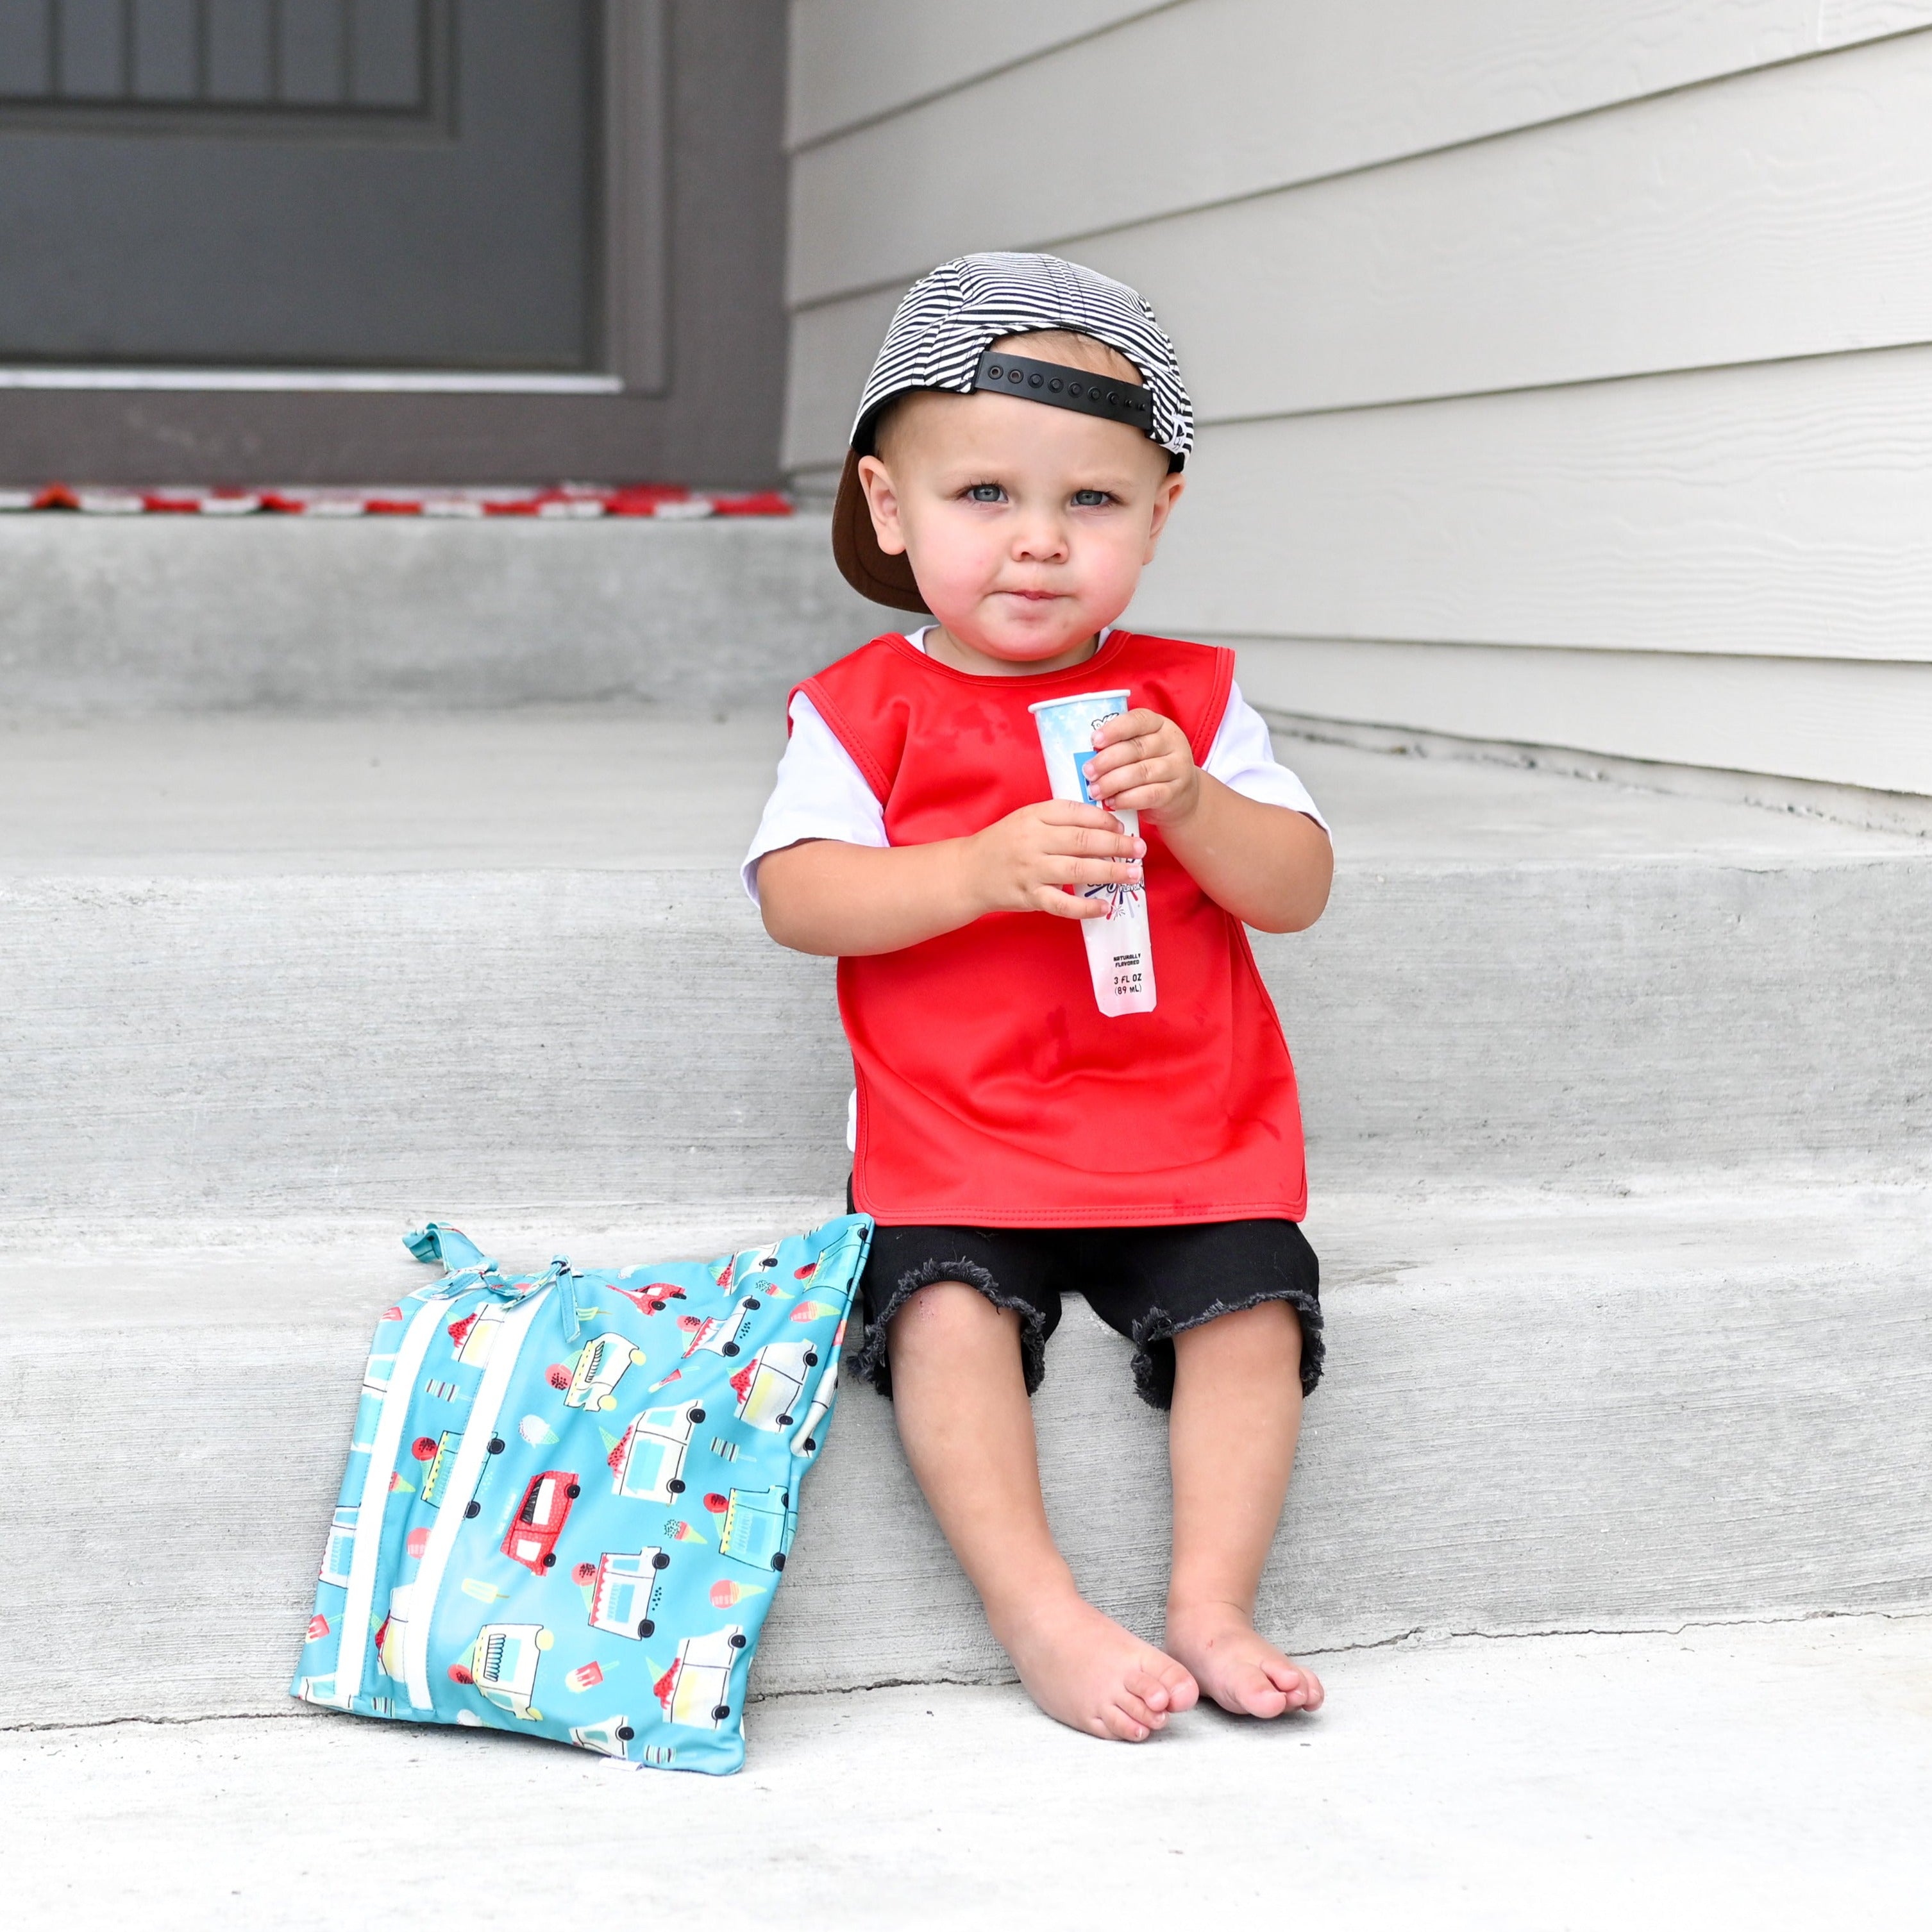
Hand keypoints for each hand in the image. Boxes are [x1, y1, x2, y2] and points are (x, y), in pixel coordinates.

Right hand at [965, 800, 1145, 921]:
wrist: (967, 872)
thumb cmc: (1004, 844)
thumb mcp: (1026, 820)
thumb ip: (1059, 820)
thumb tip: (1104, 823)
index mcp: (1034, 815)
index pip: (1077, 812)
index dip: (1105, 819)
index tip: (1123, 826)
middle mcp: (1033, 840)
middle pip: (1083, 840)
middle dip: (1117, 844)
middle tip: (1139, 849)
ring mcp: (1031, 869)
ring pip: (1078, 869)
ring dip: (1110, 872)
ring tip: (1133, 874)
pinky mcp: (1029, 895)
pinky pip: (1062, 903)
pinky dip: (1086, 907)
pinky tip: (1105, 907)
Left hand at [1083, 709, 1201, 824]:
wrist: (1180, 795)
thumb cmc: (1149, 766)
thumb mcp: (1139, 749)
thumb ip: (1119, 746)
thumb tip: (1083, 755)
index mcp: (1159, 725)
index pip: (1137, 720)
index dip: (1114, 729)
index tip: (1094, 740)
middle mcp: (1171, 742)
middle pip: (1136, 748)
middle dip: (1107, 760)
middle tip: (1087, 771)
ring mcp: (1177, 767)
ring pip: (1141, 772)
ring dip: (1113, 782)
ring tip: (1094, 791)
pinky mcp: (1175, 792)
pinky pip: (1149, 794)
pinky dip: (1127, 799)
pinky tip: (1112, 803)